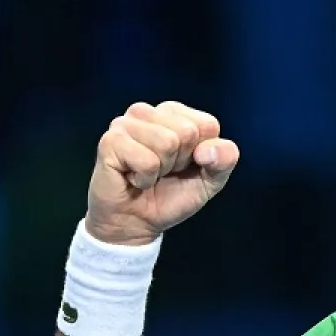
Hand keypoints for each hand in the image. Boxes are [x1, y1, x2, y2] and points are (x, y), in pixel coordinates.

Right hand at [86, 101, 239, 244]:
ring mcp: (125, 123)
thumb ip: (225, 158)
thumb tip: (207, 150)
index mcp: (174, 114)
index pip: (208, 125)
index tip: (184, 165)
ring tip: (148, 173)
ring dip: (161, 170)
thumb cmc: (172, 196)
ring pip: (167, 142)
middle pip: (187, 131)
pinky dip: (144, 179)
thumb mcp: (211, 179)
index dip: (202, 154)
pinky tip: (133, 178)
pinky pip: (147, 161)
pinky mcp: (110, 141)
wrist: (138, 223)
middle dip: (181, 161)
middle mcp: (148, 112)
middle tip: (163, 172)